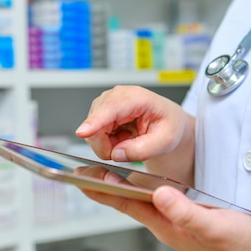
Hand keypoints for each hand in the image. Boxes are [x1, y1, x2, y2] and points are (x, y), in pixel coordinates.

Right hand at [75, 86, 194, 184]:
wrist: (167, 121)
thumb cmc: (168, 125)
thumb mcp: (166, 141)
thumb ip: (143, 150)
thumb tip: (116, 154)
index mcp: (137, 98)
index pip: (112, 109)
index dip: (95, 121)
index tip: (82, 132)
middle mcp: (117, 96)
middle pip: (97, 125)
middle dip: (107, 145)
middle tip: (129, 149)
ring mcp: (106, 103)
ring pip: (92, 132)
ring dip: (107, 144)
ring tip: (128, 140)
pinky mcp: (100, 112)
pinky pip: (93, 134)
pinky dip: (106, 142)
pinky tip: (121, 137)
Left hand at [82, 185, 250, 250]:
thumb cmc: (238, 245)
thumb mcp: (213, 225)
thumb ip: (185, 211)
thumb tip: (160, 194)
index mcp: (165, 225)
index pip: (126, 203)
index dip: (102, 190)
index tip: (80, 179)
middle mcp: (164, 224)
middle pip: (126, 201)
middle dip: (102, 187)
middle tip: (80, 173)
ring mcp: (173, 222)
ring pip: (139, 201)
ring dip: (119, 188)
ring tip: (101, 174)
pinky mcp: (184, 218)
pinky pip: (155, 202)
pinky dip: (141, 190)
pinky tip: (139, 184)